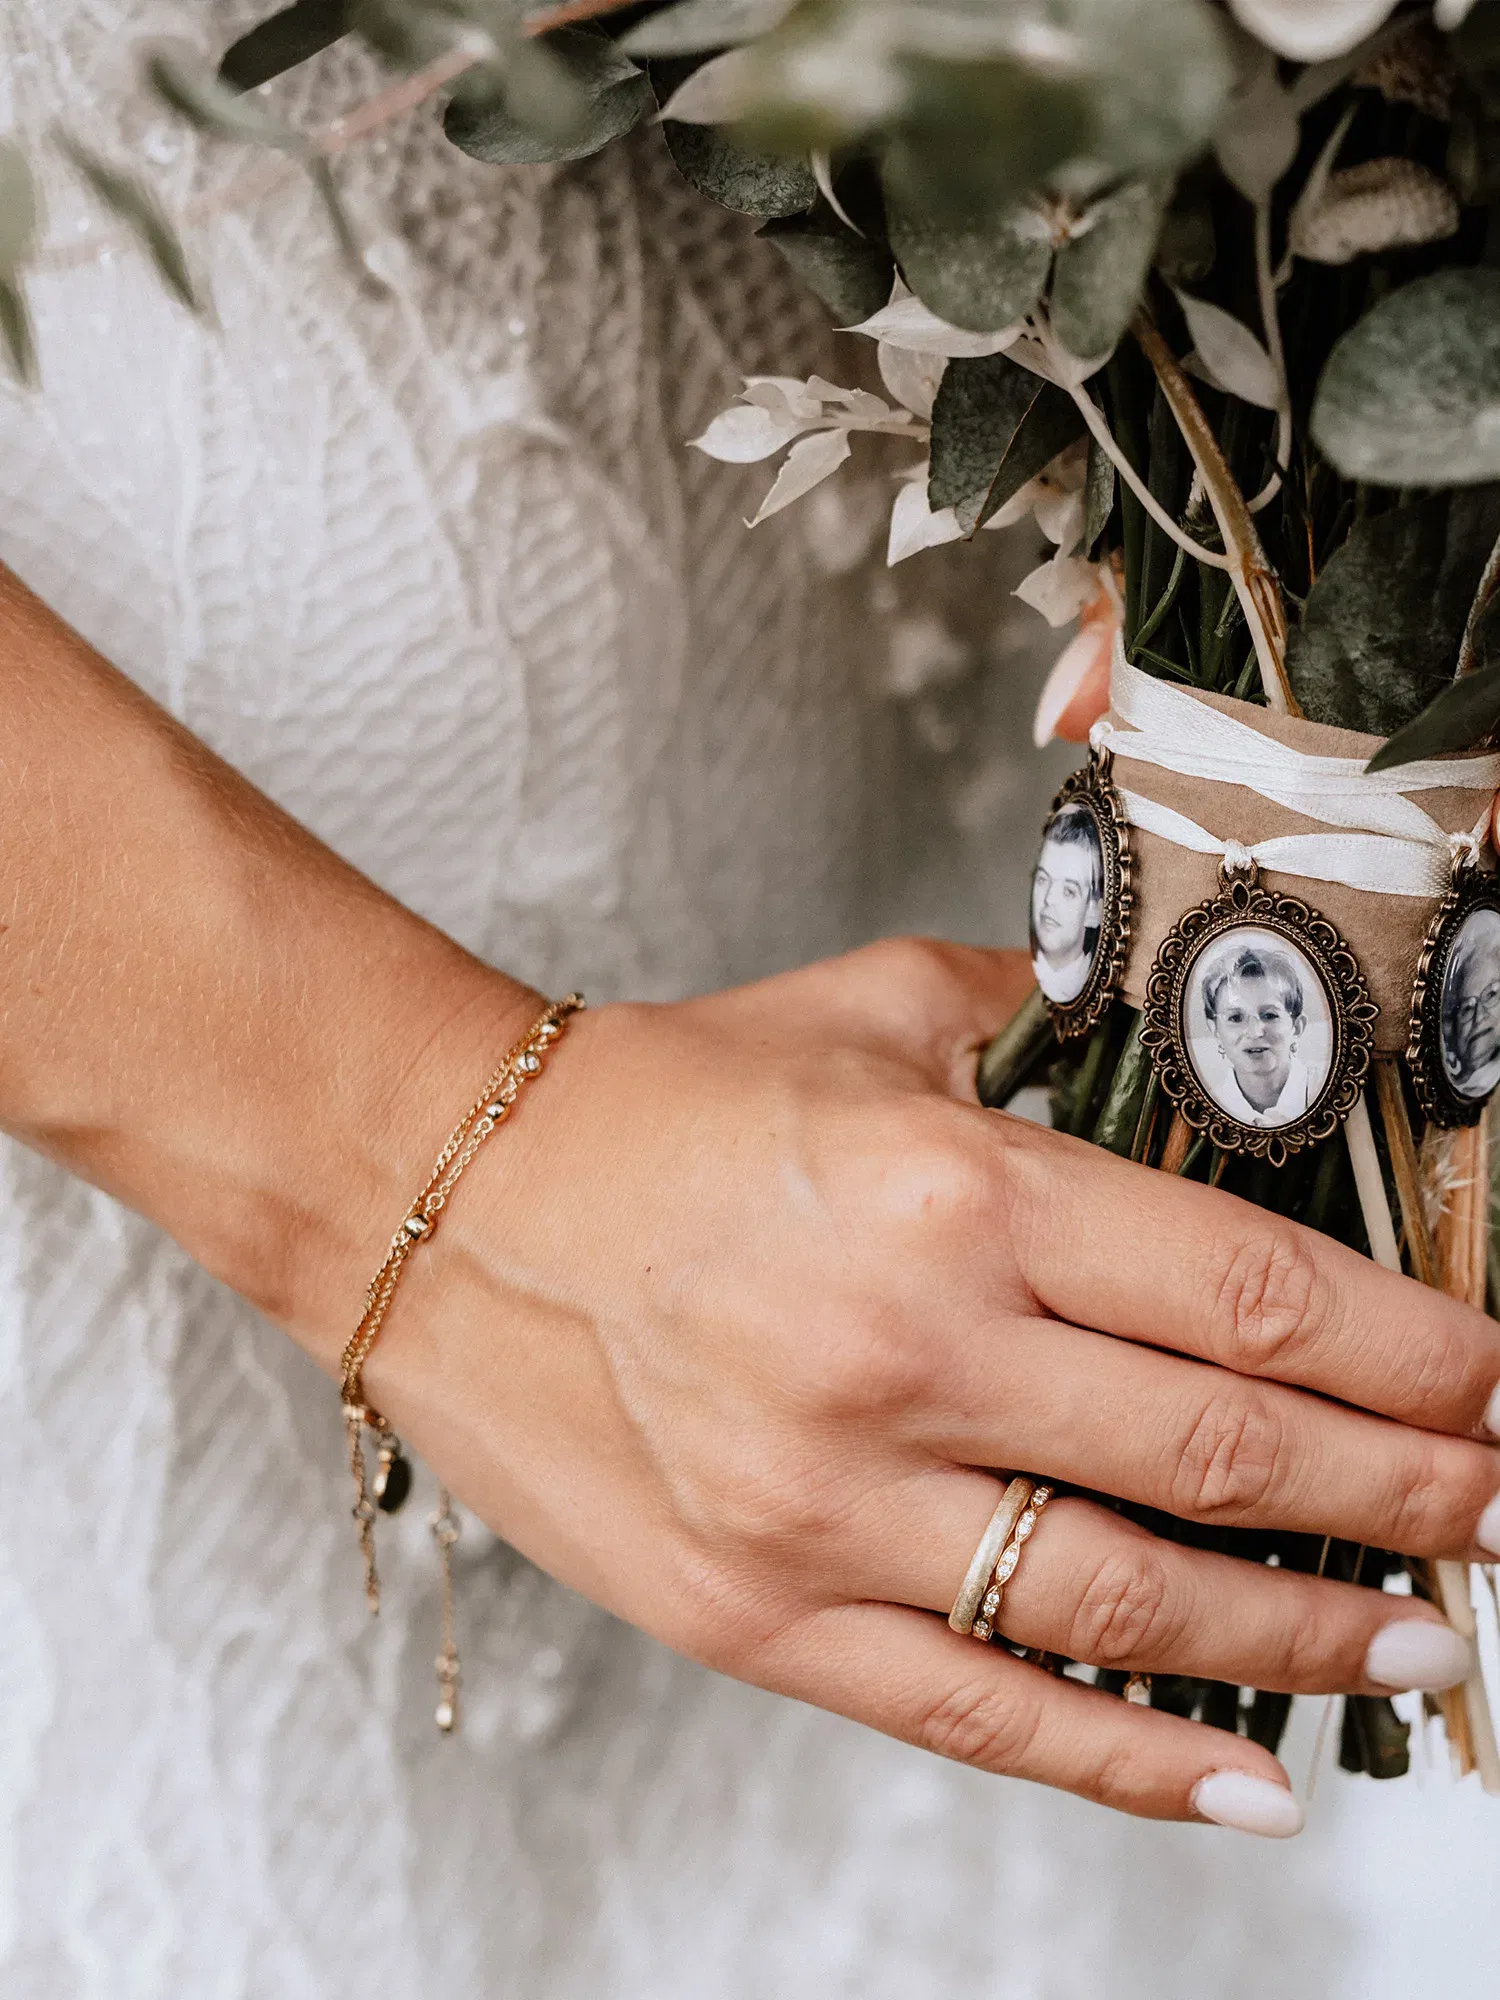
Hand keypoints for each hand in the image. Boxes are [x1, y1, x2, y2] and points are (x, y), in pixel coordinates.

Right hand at [358, 940, 1499, 1835]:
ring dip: (1311, 1632)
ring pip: (1134, 1604)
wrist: (443, 1201)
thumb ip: (1043, 1020)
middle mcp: (903, 1356)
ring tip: (1425, 1636)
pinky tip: (1249, 1783)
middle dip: (1406, 1493)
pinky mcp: (761, 1614)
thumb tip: (1180, 1055)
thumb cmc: (657, 1101)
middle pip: (1226, 1455)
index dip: (1408, 1356)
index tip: (1487, 1379)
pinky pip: (987, 1715)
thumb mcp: (867, 1009)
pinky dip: (1135, 1762)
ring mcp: (829, 1507)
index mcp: (948, 1191)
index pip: (1248, 1296)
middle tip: (1497, 1508)